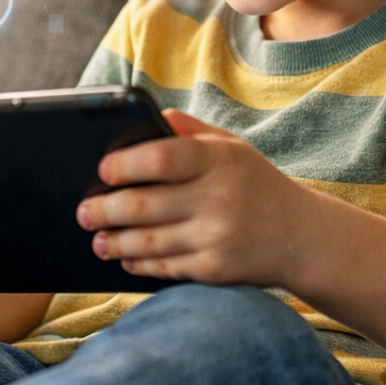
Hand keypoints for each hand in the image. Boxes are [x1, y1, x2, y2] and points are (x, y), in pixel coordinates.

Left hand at [77, 109, 313, 284]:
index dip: (124, 164)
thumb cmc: (256, 184)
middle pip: (144, 204)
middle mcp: (218, 197)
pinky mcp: (215, 269)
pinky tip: (125, 258)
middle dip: (105, 210)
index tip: (102, 170)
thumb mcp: (232, 147)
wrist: (301, 235)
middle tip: (84, 211)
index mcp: (219, 159)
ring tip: (97, 238)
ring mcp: (216, 236)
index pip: (160, 158)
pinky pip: (165, 267)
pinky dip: (139, 263)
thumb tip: (146, 115)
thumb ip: (190, 131)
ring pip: (147, 240)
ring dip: (114, 241)